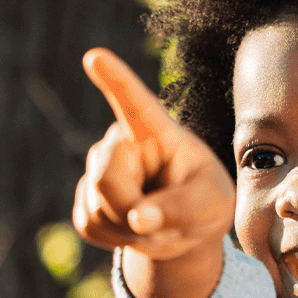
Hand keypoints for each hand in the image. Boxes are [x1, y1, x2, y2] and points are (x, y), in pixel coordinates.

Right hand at [72, 48, 234, 297]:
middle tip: (159, 218)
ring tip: (152, 221)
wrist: (186, 226)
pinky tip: (131, 229)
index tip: (96, 58)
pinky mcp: (86, 197)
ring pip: (96, 207)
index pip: (135, 103)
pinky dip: (114, 240)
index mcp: (156, 130)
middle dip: (130, 209)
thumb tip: (138, 219)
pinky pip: (88, 225)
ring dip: (128, 230)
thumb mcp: (212, 204)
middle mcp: (121, 142)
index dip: (116, 81)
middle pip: (105, 177)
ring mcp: (99, 168)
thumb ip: (183, 207)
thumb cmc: (205, 201)